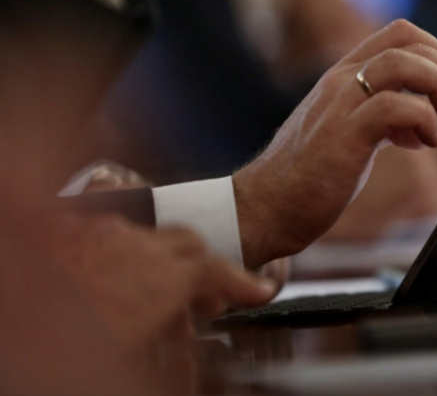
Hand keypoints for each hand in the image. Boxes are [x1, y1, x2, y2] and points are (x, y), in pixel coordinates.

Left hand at [0, 213, 277, 395]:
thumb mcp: (137, 364)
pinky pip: (108, 227)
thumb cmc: (78, 342)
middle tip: (200, 301)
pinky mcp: (68, 226)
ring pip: (149, 234)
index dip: (244, 283)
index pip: (218, 272)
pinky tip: (103, 277)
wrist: (14, 311)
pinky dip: (120, 249)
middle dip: (203, 266)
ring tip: (146, 296)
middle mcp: (137, 246)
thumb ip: (175, 360)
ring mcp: (100, 231)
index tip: (259, 291)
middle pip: (190, 243)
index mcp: (162, 280)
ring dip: (159, 260)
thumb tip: (189, 361)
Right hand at [233, 19, 436, 267]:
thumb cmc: (310, 176)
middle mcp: (340, 81)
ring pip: (403, 63)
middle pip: (412, 44)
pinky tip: (428, 142)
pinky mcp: (342, 136)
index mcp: (343, 76)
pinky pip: (393, 106)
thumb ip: (385, 120)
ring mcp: (339, 105)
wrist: (267, 208)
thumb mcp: (353, 135)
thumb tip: (425, 123)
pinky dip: (423, 120)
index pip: (401, 34)